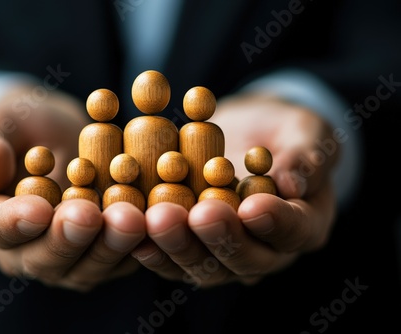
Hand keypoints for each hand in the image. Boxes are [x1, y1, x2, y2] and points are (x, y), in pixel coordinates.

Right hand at [0, 85, 145, 291]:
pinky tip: (154, 224)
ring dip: (109, 246)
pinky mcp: (101, 257)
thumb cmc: (22, 129)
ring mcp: (65, 260)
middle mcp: (24, 252)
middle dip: (69, 239)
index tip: (39, 209)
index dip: (15, 222)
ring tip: (130, 220)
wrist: (58, 140)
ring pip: (85, 268)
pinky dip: (138, 245)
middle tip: (91, 216)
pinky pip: (119, 261)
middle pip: (43, 258)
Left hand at [131, 93, 339, 287]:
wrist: (245, 135)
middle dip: (221, 238)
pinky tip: (136, 230)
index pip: (294, 230)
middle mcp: (264, 251)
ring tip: (159, 220)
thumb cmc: (281, 132)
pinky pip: (171, 258)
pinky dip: (153, 247)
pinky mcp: (191, 249)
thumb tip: (290, 183)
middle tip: (200, 215)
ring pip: (204, 266)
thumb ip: (305, 156)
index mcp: (303, 224)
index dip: (275, 222)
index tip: (252, 207)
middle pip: (246, 259)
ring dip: (179, 246)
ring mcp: (224, 256)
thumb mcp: (305, 131)